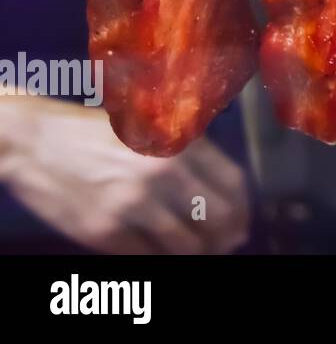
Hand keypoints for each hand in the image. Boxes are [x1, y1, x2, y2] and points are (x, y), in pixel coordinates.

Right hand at [0, 96, 249, 253]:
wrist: (36, 142)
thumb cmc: (97, 136)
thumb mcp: (153, 131)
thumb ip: (191, 157)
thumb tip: (228, 202)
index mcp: (180, 143)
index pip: (233, 183)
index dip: (243, 209)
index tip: (241, 223)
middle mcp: (163, 172)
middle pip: (218, 217)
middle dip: (226, 236)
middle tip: (224, 244)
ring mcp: (133, 203)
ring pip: (187, 245)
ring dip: (197, 254)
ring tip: (195, 252)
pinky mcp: (104, 230)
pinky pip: (148, 257)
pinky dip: (160, 260)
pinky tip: (160, 254)